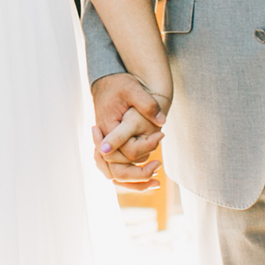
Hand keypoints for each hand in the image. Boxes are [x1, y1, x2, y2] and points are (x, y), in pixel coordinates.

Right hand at [91, 73, 166, 188]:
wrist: (107, 82)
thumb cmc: (120, 85)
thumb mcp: (134, 90)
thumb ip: (147, 105)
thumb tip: (162, 122)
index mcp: (107, 128)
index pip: (124, 149)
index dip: (145, 147)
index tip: (161, 137)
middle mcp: (103, 141)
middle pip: (116, 171)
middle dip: (139, 175)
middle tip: (159, 166)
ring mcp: (104, 146)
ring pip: (115, 175)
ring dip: (134, 182)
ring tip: (156, 181)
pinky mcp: (109, 148)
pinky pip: (116, 170)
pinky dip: (129, 178)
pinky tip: (148, 178)